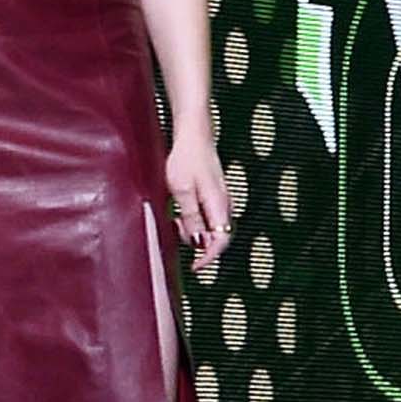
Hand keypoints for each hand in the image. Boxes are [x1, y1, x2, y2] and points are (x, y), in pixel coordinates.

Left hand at [165, 134, 231, 279]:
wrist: (194, 134)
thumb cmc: (187, 158)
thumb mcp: (181, 190)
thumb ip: (191, 217)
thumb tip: (197, 242)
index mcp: (219, 205)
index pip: (221, 242)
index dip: (209, 258)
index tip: (196, 267)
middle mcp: (224, 205)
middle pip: (217, 237)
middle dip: (198, 242)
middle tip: (177, 230)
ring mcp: (220, 200)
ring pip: (211, 228)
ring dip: (194, 231)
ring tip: (176, 218)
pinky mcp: (214, 195)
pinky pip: (208, 217)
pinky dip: (195, 221)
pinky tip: (181, 212)